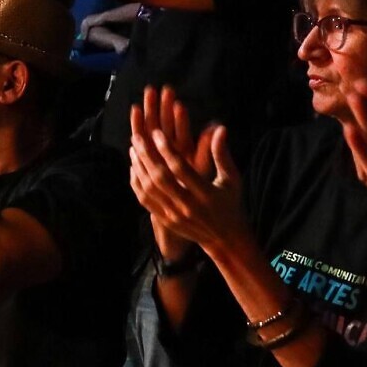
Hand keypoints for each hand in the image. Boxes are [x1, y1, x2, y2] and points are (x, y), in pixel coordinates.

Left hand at [127, 86, 249, 260]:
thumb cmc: (230, 202)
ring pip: (150, 189)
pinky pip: (145, 201)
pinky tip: (134, 168)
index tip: (156, 132)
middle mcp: (188, 206)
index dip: (167, 149)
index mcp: (206, 195)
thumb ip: (222, 154)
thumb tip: (220, 128)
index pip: (181, 169)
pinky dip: (137, 183)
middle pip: (161, 178)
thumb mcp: (232, 179)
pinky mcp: (166, 221)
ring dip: (139, 167)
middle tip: (137, 136)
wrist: (224, 238)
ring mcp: (174, 215)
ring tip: (134, 148)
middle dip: (147, 155)